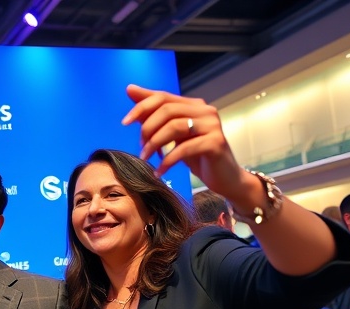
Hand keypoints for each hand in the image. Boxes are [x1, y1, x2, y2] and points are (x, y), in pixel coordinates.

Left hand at [122, 84, 244, 197]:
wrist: (225, 178)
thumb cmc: (197, 155)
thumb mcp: (172, 134)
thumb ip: (153, 113)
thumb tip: (130, 89)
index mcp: (194, 105)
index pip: (162, 97)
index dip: (141, 107)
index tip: (125, 122)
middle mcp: (205, 111)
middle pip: (167, 110)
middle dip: (147, 128)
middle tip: (141, 147)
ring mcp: (212, 126)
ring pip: (174, 127)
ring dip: (154, 144)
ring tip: (146, 158)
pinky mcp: (215, 143)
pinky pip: (183, 149)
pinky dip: (167, 161)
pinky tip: (159, 171)